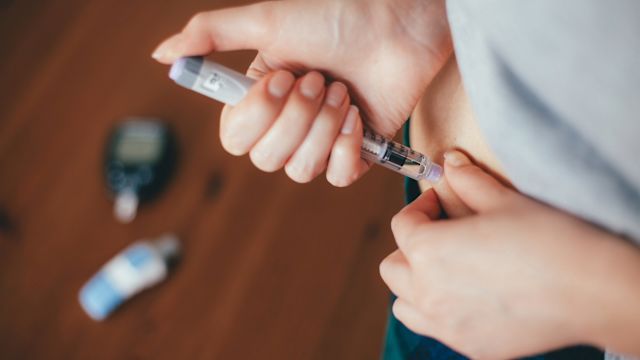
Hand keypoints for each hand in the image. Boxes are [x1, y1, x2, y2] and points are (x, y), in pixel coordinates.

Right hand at [152, 0, 451, 184]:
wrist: (397, 24)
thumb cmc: (334, 16)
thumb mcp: (266, 21)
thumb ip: (210, 36)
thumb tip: (161, 56)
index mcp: (262, 96)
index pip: (235, 138)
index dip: (257, 116)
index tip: (282, 79)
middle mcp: (288, 122)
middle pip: (266, 159)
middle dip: (297, 120)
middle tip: (320, 79)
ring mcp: (321, 139)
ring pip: (301, 170)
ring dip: (323, 130)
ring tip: (344, 92)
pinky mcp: (356, 151)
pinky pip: (338, 177)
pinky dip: (347, 150)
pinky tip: (358, 120)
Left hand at [380, 150, 639, 358]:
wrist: (591, 290)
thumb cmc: (547, 240)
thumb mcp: (503, 201)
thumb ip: (467, 181)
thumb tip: (449, 162)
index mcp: (428, 251)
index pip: (402, 225)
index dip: (420, 206)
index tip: (438, 201)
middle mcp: (427, 292)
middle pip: (393, 267)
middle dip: (410, 247)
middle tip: (439, 235)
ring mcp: (447, 325)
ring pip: (405, 305)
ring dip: (415, 285)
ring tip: (445, 271)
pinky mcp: (470, 346)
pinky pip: (436, 329)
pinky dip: (440, 313)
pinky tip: (470, 298)